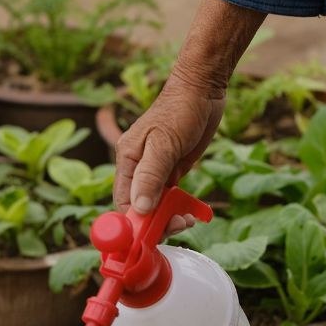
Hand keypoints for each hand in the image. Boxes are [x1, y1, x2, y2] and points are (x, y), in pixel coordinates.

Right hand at [112, 0, 265, 227]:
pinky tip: (191, 214)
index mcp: (127, 159)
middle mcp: (137, 167)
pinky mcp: (171, 170)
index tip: (151, 236)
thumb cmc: (180, 110)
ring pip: (155, 206)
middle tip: (178, 227)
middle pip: (138, 208)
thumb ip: (151, 176)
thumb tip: (140, 209)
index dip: (134, 223)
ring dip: (168, 218)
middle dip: (155, 223)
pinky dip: (178, 208)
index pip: (122, 202)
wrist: (202, 89)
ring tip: (186, 221)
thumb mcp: (164, 144)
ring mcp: (155, 170)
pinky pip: (169, 197)